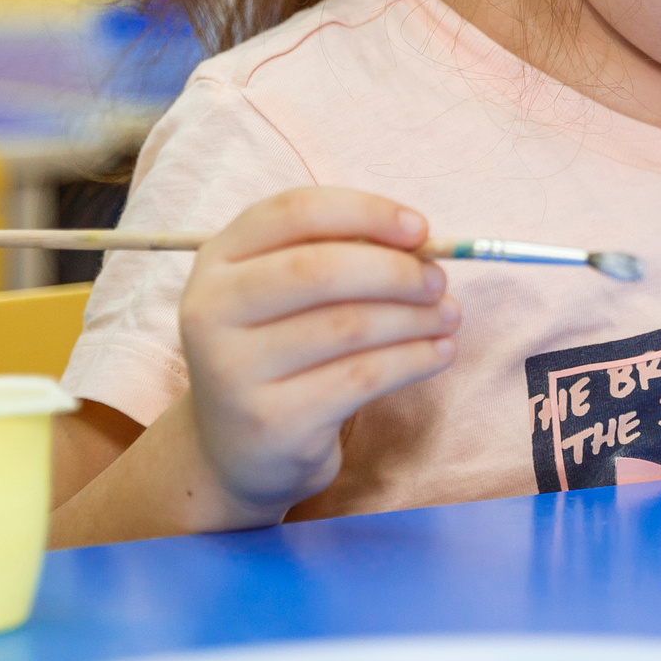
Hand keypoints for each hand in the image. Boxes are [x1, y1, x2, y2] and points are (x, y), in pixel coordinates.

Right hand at [175, 188, 459, 523]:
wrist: (238, 448)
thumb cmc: (281, 349)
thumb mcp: (288, 293)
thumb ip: (341, 254)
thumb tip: (422, 244)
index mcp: (218, 259)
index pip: (295, 212)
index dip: (367, 212)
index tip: (421, 229)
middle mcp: (210, 310)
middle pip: (319, 270)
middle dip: (396, 270)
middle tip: (439, 281)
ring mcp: (233, 370)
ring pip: (348, 326)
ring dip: (415, 317)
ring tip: (449, 316)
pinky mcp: (270, 420)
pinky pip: (362, 377)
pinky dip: (414, 359)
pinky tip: (439, 353)